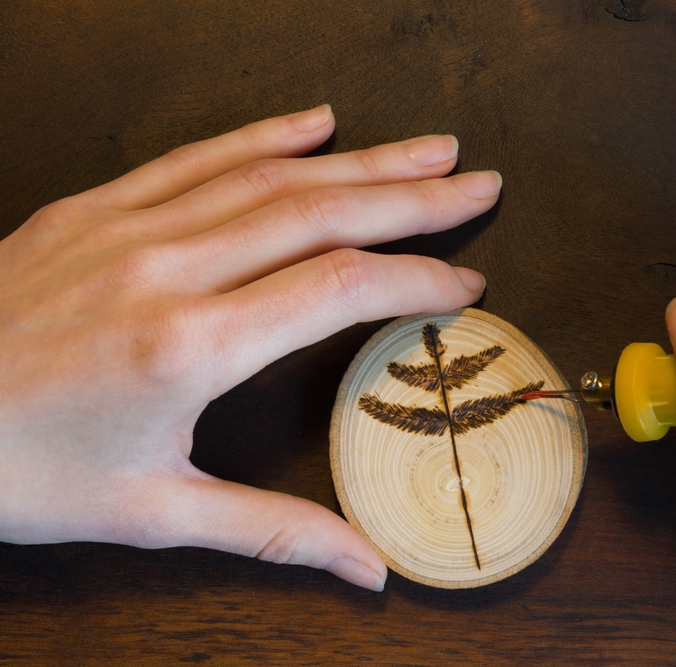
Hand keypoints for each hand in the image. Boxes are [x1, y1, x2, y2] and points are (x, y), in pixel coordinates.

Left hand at [0, 105, 498, 591]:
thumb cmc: (22, 470)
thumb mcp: (153, 513)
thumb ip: (275, 532)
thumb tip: (370, 571)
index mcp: (191, 345)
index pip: (338, 287)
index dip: (417, 278)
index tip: (468, 283)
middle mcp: (169, 269)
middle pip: (320, 212)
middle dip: (413, 198)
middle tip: (481, 181)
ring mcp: (129, 226)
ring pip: (269, 175)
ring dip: (359, 159)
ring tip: (427, 150)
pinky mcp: (93, 207)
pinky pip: (195, 156)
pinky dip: (262, 134)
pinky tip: (315, 120)